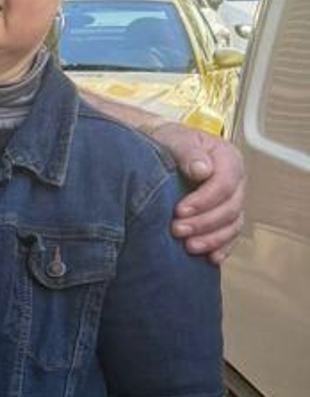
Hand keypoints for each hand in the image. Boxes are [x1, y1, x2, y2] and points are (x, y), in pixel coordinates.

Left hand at [150, 125, 244, 263]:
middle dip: (204, 222)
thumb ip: (188, 151)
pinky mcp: (224, 218)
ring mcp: (232, 201)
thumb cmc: (169, 143)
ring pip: (232, 225)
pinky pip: (230, 236)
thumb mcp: (174, 138)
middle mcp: (235, 182)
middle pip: (230, 207)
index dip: (205, 200)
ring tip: (189, 247)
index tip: (180, 210)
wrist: (161, 152)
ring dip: (212, 238)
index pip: (225, 183)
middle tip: (177, 230)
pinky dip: (222, 248)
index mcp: (227, 159)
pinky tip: (211, 258)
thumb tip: (202, 169)